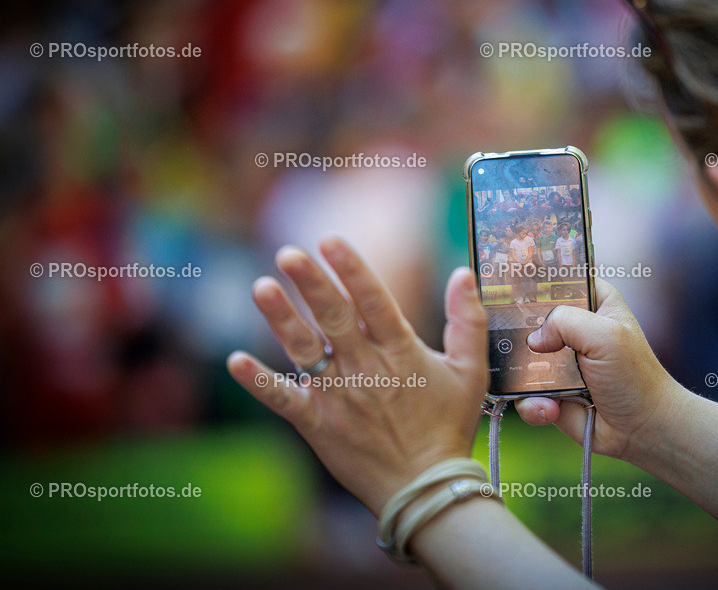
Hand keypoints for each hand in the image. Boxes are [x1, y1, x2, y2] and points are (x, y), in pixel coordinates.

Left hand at [227, 236, 487, 516]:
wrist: (426, 489)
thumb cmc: (449, 426)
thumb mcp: (471, 372)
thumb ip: (467, 320)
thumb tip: (462, 273)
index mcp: (402, 352)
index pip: (374, 301)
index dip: (352, 269)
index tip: (331, 240)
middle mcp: (366, 369)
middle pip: (334, 318)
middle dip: (311, 284)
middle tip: (288, 253)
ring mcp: (339, 396)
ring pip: (305, 351)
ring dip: (281, 320)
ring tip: (260, 287)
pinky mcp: (318, 423)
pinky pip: (283, 400)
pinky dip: (259, 383)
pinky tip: (235, 361)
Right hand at [516, 279, 679, 462]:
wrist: (642, 430)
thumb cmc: (635, 377)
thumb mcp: (605, 335)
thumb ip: (566, 321)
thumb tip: (533, 339)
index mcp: (592, 302)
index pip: (557, 279)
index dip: (533, 281)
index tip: (509, 283)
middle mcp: (572, 329)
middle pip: (528, 319)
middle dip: (518, 332)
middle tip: (511, 341)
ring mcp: (558, 362)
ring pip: (520, 359)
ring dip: (524, 376)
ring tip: (543, 389)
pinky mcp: (549, 392)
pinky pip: (524, 394)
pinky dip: (533, 404)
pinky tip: (551, 409)